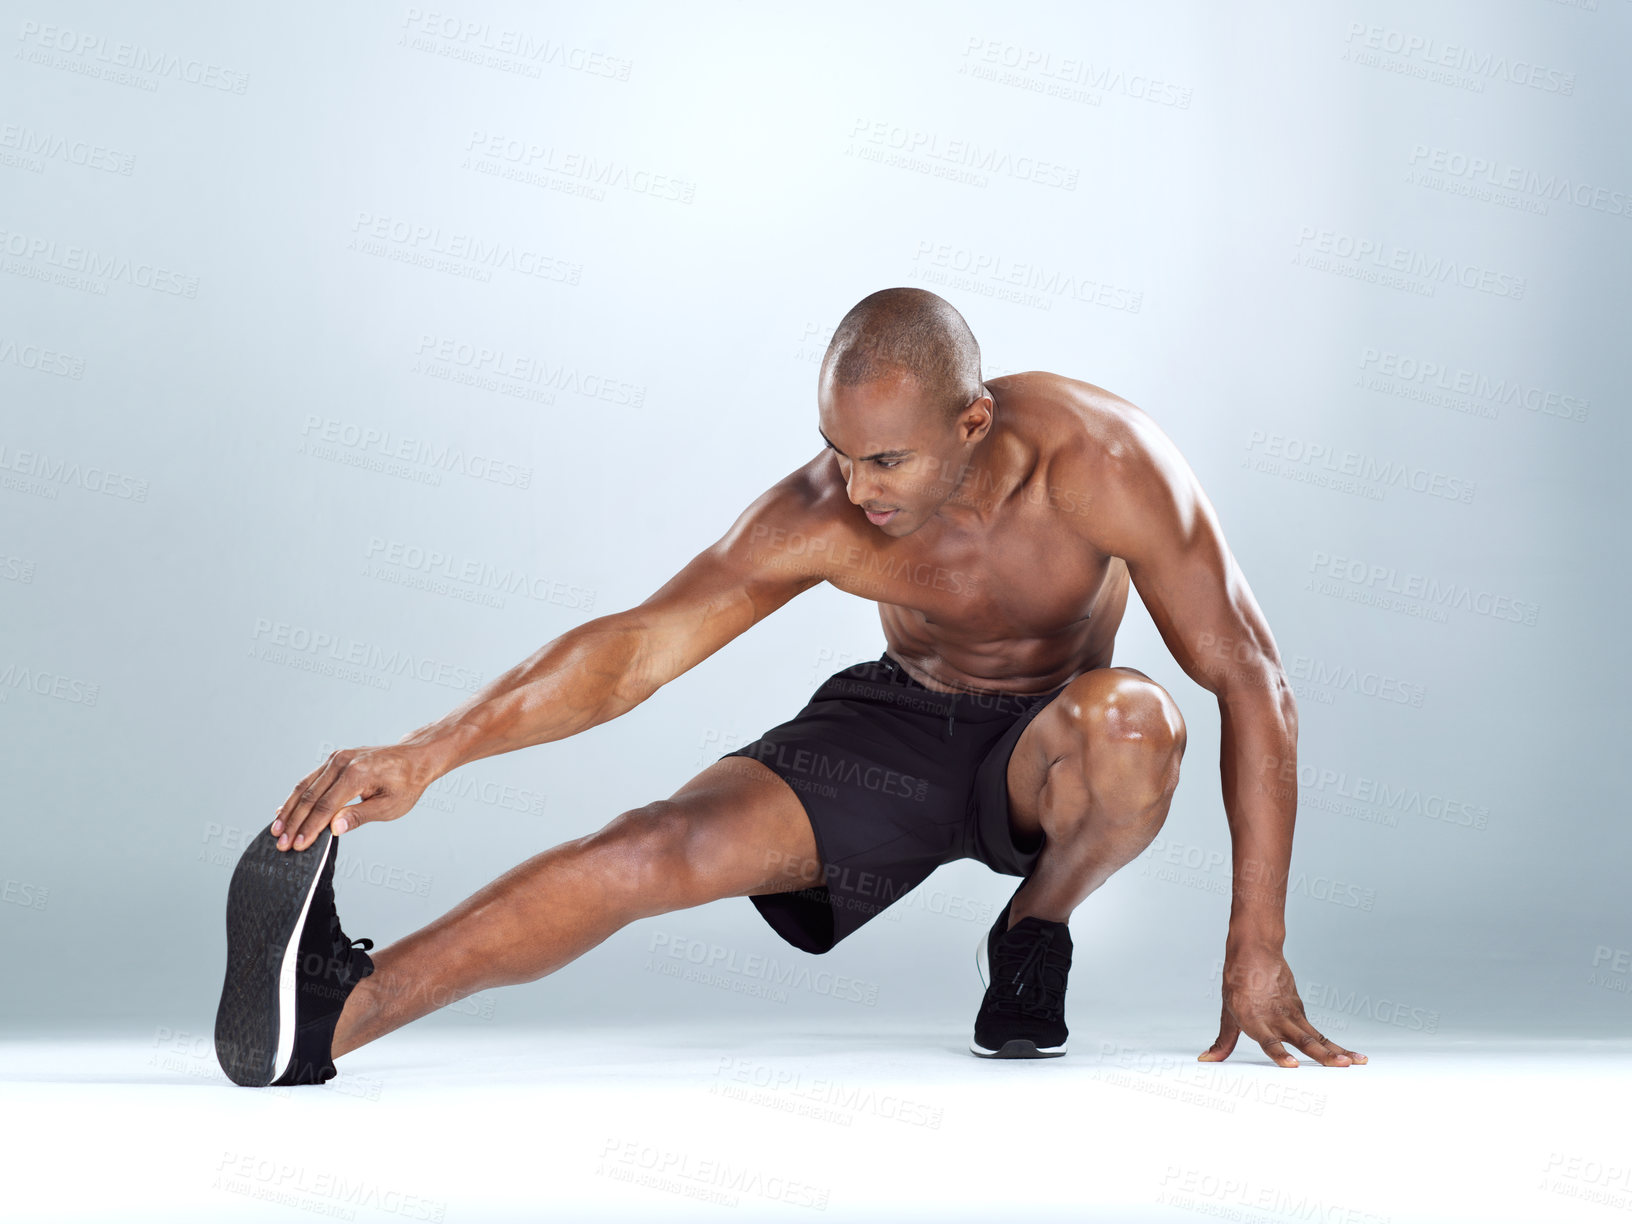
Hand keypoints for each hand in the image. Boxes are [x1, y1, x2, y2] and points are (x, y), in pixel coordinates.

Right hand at [270, 745, 437, 851]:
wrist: (416, 758)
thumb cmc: (407, 784)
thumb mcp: (390, 806)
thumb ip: (359, 816)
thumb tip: (333, 828)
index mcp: (357, 773)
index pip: (326, 806)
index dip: (310, 829)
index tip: (297, 846)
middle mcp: (342, 762)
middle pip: (310, 797)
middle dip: (293, 823)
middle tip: (281, 844)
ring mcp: (337, 758)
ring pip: (304, 787)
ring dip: (289, 810)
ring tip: (276, 831)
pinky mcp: (335, 759)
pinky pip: (310, 780)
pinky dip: (296, 797)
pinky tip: (284, 811)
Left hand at [1198, 944, 1366, 1067]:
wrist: (1254, 951)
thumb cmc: (1237, 984)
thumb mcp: (1227, 1013)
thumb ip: (1222, 1041)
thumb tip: (1206, 1060)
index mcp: (1253, 1019)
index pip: (1267, 1039)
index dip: (1278, 1053)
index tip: (1292, 1065)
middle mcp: (1275, 1018)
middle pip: (1300, 1039)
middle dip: (1321, 1055)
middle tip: (1340, 1066)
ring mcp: (1290, 1013)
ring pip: (1316, 1037)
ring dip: (1337, 1051)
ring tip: (1356, 1063)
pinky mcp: (1300, 1010)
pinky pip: (1319, 1033)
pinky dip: (1336, 1045)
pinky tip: (1352, 1057)